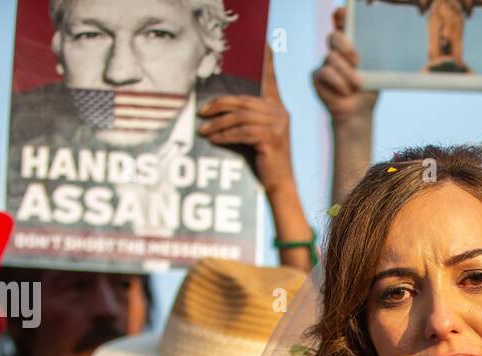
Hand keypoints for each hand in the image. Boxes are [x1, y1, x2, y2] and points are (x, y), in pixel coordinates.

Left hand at [198, 47, 293, 193]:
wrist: (280, 185)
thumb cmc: (265, 161)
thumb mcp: (256, 135)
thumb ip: (247, 118)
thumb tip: (219, 109)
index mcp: (278, 108)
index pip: (271, 81)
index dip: (268, 62)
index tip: (266, 43)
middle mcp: (280, 113)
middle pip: (243, 101)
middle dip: (219, 105)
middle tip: (201, 112)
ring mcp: (277, 125)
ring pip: (240, 117)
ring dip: (217, 124)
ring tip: (203, 131)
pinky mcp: (271, 138)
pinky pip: (241, 132)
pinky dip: (225, 136)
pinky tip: (214, 139)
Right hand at [311, 7, 376, 125]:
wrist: (358, 113)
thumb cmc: (368, 90)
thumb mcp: (377, 71)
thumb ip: (378, 57)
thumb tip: (403, 52)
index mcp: (349, 45)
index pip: (341, 23)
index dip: (341, 16)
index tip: (345, 13)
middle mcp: (335, 51)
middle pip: (334, 36)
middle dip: (345, 46)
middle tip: (358, 61)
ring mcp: (324, 63)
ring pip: (331, 57)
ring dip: (347, 73)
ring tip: (357, 85)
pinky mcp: (317, 77)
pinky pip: (325, 72)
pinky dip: (339, 83)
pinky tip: (345, 92)